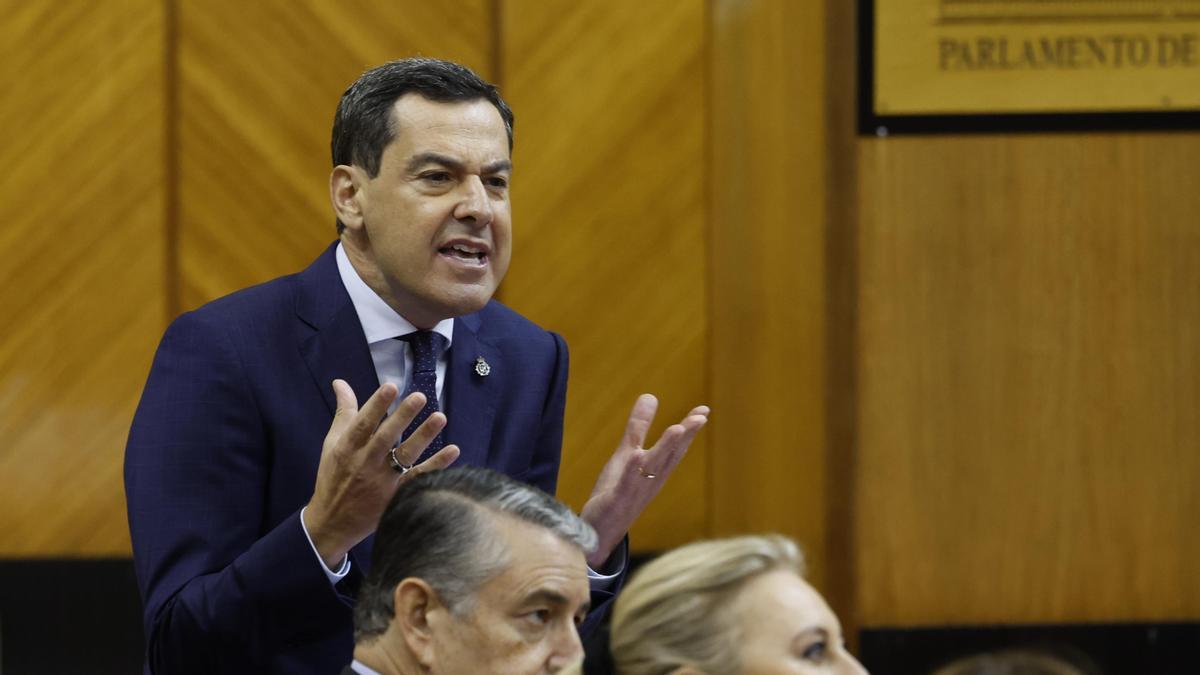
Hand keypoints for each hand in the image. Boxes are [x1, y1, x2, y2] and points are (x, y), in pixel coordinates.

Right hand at [305, 380, 459, 567]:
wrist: (332, 522)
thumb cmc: (333, 476)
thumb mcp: (333, 443)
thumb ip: (343, 412)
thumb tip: (340, 381)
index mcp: (347, 448)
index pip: (363, 423)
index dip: (376, 405)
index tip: (391, 386)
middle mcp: (365, 463)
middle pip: (386, 437)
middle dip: (402, 417)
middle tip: (420, 397)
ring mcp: (382, 481)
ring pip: (405, 457)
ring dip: (423, 436)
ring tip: (440, 417)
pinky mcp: (396, 495)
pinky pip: (419, 478)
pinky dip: (436, 465)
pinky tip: (453, 450)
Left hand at [579, 394, 708, 566]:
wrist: (599, 533)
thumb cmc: (616, 492)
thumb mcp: (627, 454)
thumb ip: (639, 426)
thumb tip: (651, 395)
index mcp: (656, 471)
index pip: (676, 448)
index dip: (690, 429)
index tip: (704, 410)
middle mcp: (651, 481)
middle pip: (670, 456)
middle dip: (685, 436)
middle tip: (701, 417)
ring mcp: (635, 492)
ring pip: (652, 468)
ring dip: (665, 449)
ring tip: (677, 428)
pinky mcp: (616, 501)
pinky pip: (626, 484)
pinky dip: (633, 471)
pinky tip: (638, 455)